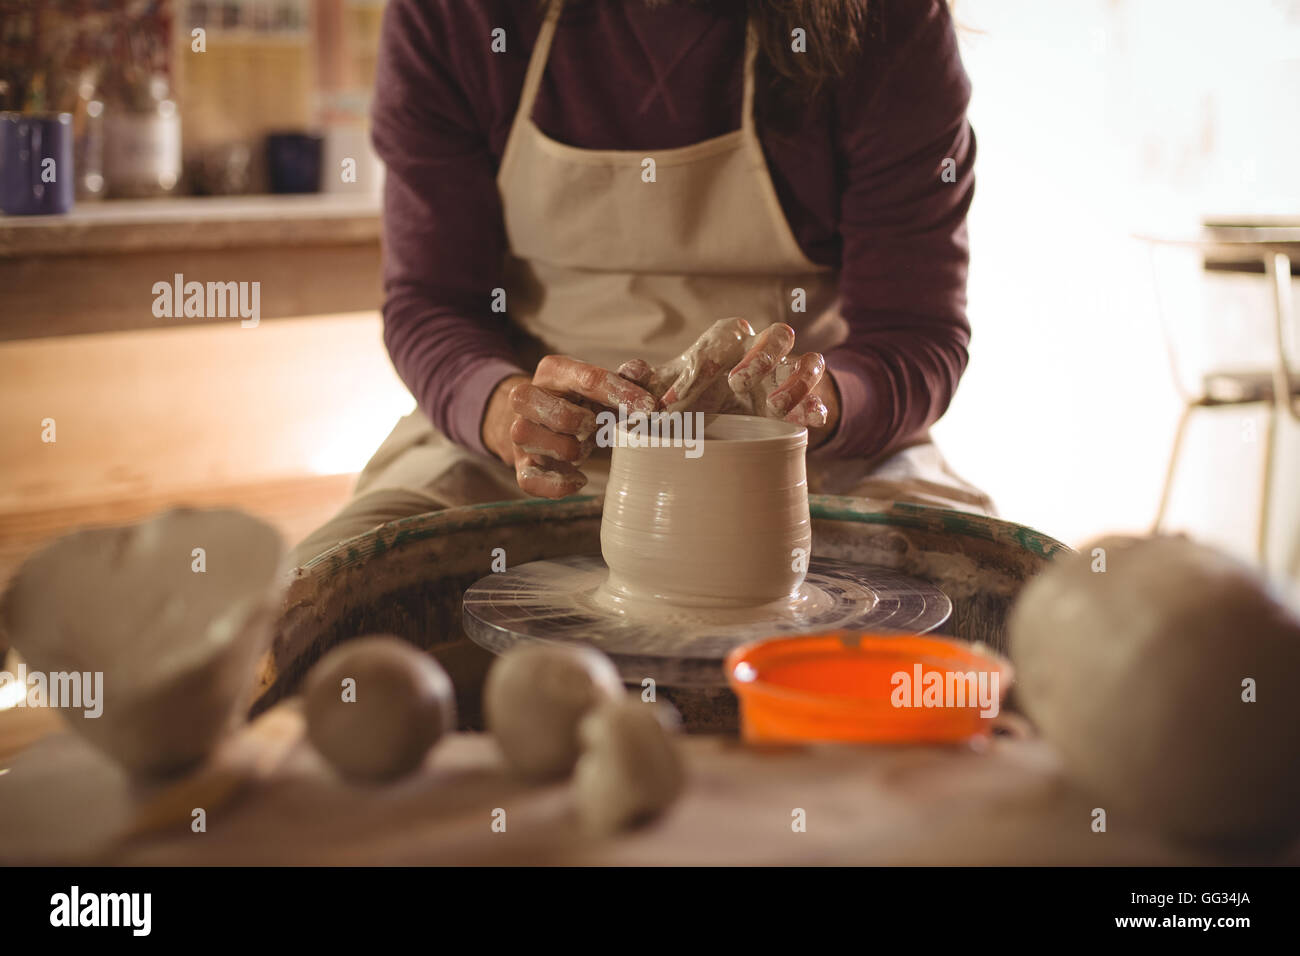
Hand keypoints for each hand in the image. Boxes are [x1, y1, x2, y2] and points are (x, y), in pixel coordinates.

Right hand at [483, 356, 656, 498]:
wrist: (544, 421)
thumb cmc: (580, 402)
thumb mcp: (601, 387)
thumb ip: (623, 379)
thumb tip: (641, 371)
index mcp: (553, 371)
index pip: (585, 378)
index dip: (620, 393)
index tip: (648, 407)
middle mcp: (527, 397)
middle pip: (543, 405)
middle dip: (577, 420)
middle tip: (597, 426)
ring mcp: (519, 432)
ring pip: (526, 437)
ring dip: (566, 449)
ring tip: (583, 449)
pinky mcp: (521, 463)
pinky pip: (529, 478)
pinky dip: (556, 484)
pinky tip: (579, 480)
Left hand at [619, 318, 838, 441]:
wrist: (734, 411)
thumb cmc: (700, 393)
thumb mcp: (673, 388)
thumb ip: (648, 382)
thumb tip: (629, 371)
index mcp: (730, 342)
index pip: (725, 335)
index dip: (703, 360)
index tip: (676, 397)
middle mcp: (763, 352)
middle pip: (778, 336)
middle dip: (761, 357)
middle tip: (736, 383)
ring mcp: (788, 376)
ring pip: (808, 362)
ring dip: (795, 383)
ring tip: (775, 407)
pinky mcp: (804, 401)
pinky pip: (821, 397)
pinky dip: (818, 406)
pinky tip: (810, 420)